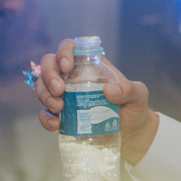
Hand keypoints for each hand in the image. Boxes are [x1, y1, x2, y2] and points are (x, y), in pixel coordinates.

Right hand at [35, 39, 160, 164]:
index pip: (69, 48)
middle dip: (49, 75)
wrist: (132, 132)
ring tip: (58, 107)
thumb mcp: (138, 94)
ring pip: (42, 87)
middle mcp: (73, 77)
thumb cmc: (134, 106)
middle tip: (59, 90)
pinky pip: (45, 113)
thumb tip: (108, 91)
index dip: (63, 52)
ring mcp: (65, 96)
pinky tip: (55, 124)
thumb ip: (128, 89)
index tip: (67, 66)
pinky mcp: (62, 115)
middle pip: (49, 65)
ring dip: (44, 95)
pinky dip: (45, 118)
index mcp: (90, 65)